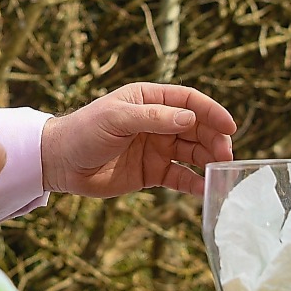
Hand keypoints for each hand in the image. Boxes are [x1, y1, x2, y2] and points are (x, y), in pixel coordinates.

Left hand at [41, 83, 235, 197]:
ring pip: (192, 152)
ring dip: (208, 160)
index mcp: (149, 100)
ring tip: (219, 171)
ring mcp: (157, 148)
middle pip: (197, 127)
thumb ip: (154, 118)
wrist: (61, 163)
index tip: (229, 126)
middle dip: (214, 139)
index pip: (189, 101)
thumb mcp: (117, 119)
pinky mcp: (152, 173)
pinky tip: (204, 190)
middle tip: (225, 155)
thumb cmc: (85, 132)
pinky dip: (194, 183)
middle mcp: (158, 122)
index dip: (212, 112)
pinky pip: (180, 177)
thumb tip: (191, 119)